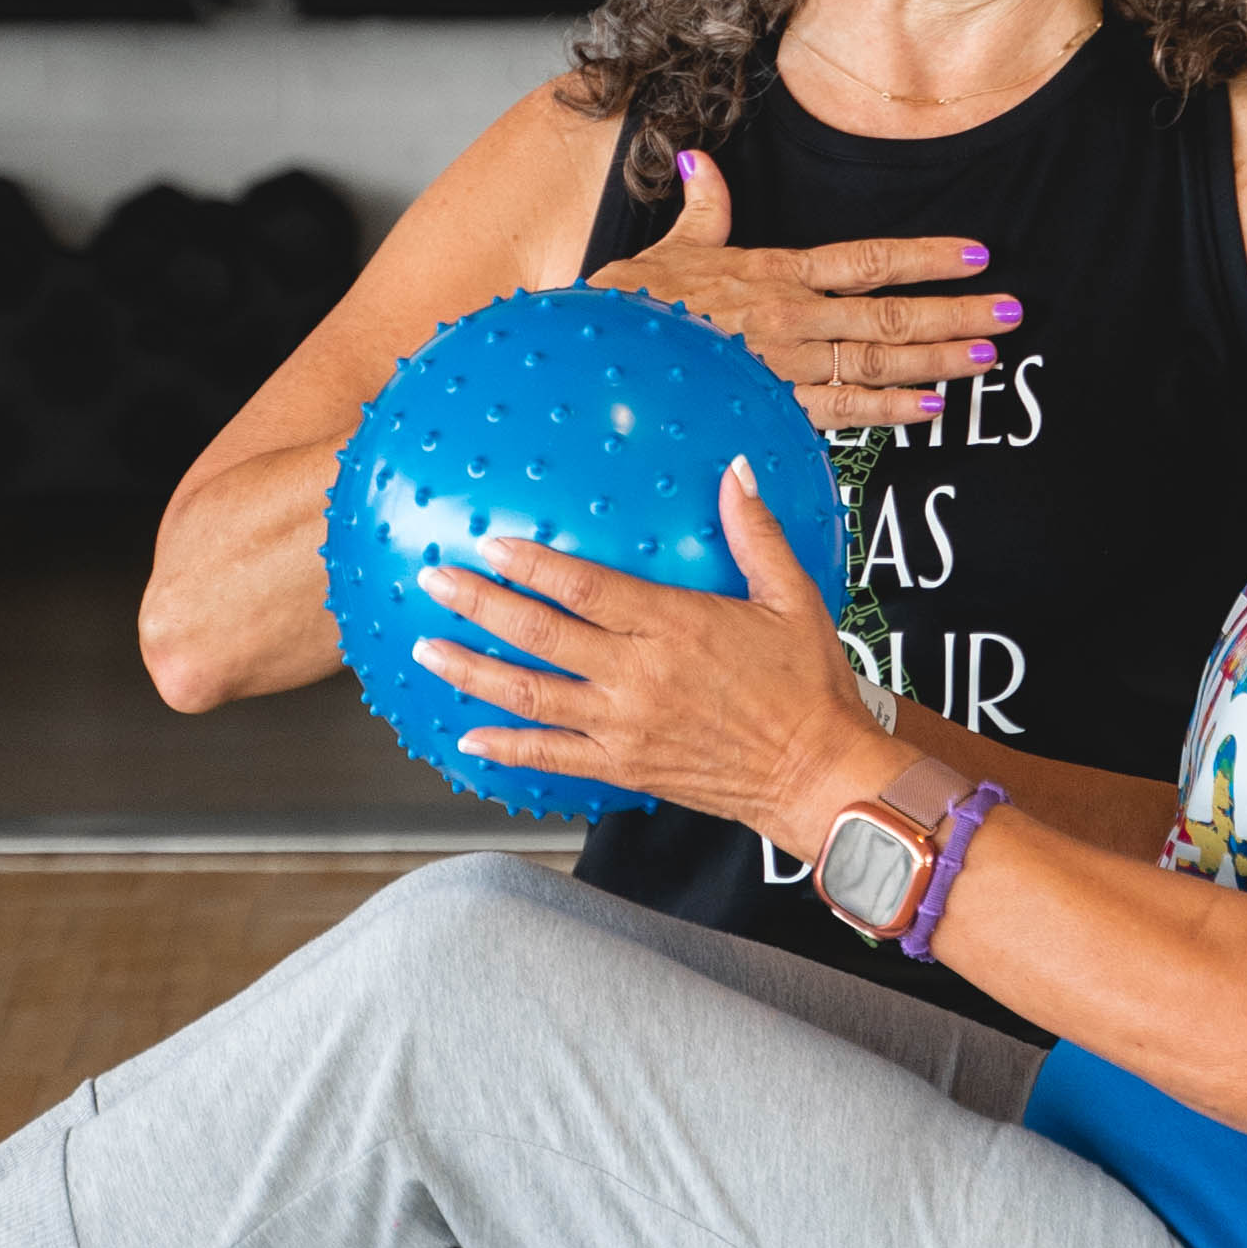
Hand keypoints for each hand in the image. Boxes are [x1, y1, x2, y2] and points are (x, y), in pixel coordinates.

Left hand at [413, 461, 890, 849]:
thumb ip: (756, 534)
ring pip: (532, 695)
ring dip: (473, 672)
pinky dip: (507, 749)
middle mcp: (638, 675)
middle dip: (479, 604)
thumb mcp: (794, 598)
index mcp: (673, 626)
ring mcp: (625, 726)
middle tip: (433, 580)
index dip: (532, 565)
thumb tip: (737, 472)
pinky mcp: (625, 767)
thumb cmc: (810, 687)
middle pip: (541, 634)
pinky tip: (468, 738)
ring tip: (426, 649)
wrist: (820, 775)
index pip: (585, 588)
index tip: (490, 543)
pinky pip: (554, 758)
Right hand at [589, 150, 1013, 433]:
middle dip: (956, 313)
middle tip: (1011, 314)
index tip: (977, 254)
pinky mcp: (768, 407)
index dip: (927, 256)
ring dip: (938, 359)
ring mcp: (784, 364)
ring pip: (878, 360)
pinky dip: (889, 410)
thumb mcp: (668, 247)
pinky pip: (842, 410)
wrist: (595, 358)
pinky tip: (931, 410)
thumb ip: (702, 208)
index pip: (867, 259)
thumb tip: (700, 161)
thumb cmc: (627, 308)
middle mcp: (791, 315)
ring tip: (987, 359)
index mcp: (774, 272)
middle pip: (890, 312)